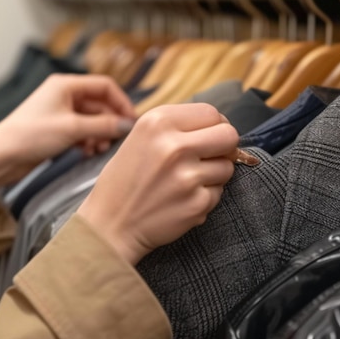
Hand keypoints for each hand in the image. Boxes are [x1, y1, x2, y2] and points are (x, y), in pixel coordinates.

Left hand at [0, 74, 135, 197]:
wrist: (2, 156)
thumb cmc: (32, 135)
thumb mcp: (73, 128)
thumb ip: (104, 126)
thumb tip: (128, 125)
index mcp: (66, 85)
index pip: (105, 86)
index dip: (122, 102)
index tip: (131, 121)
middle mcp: (65, 95)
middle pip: (100, 104)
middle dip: (110, 123)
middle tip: (116, 140)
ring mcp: (61, 112)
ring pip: (93, 120)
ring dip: (100, 134)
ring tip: (99, 149)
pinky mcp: (58, 129)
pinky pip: (83, 131)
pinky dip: (89, 141)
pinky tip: (88, 152)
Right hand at [76, 103, 242, 264]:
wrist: (111, 225)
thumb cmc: (126, 181)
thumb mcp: (141, 138)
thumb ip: (178, 127)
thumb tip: (220, 125)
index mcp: (158, 122)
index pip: (211, 113)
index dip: (215, 125)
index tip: (210, 137)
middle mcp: (174, 146)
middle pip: (229, 136)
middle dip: (225, 147)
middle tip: (212, 157)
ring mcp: (188, 177)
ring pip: (227, 166)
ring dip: (215, 174)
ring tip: (188, 182)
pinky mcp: (197, 203)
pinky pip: (218, 192)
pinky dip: (206, 197)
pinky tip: (183, 200)